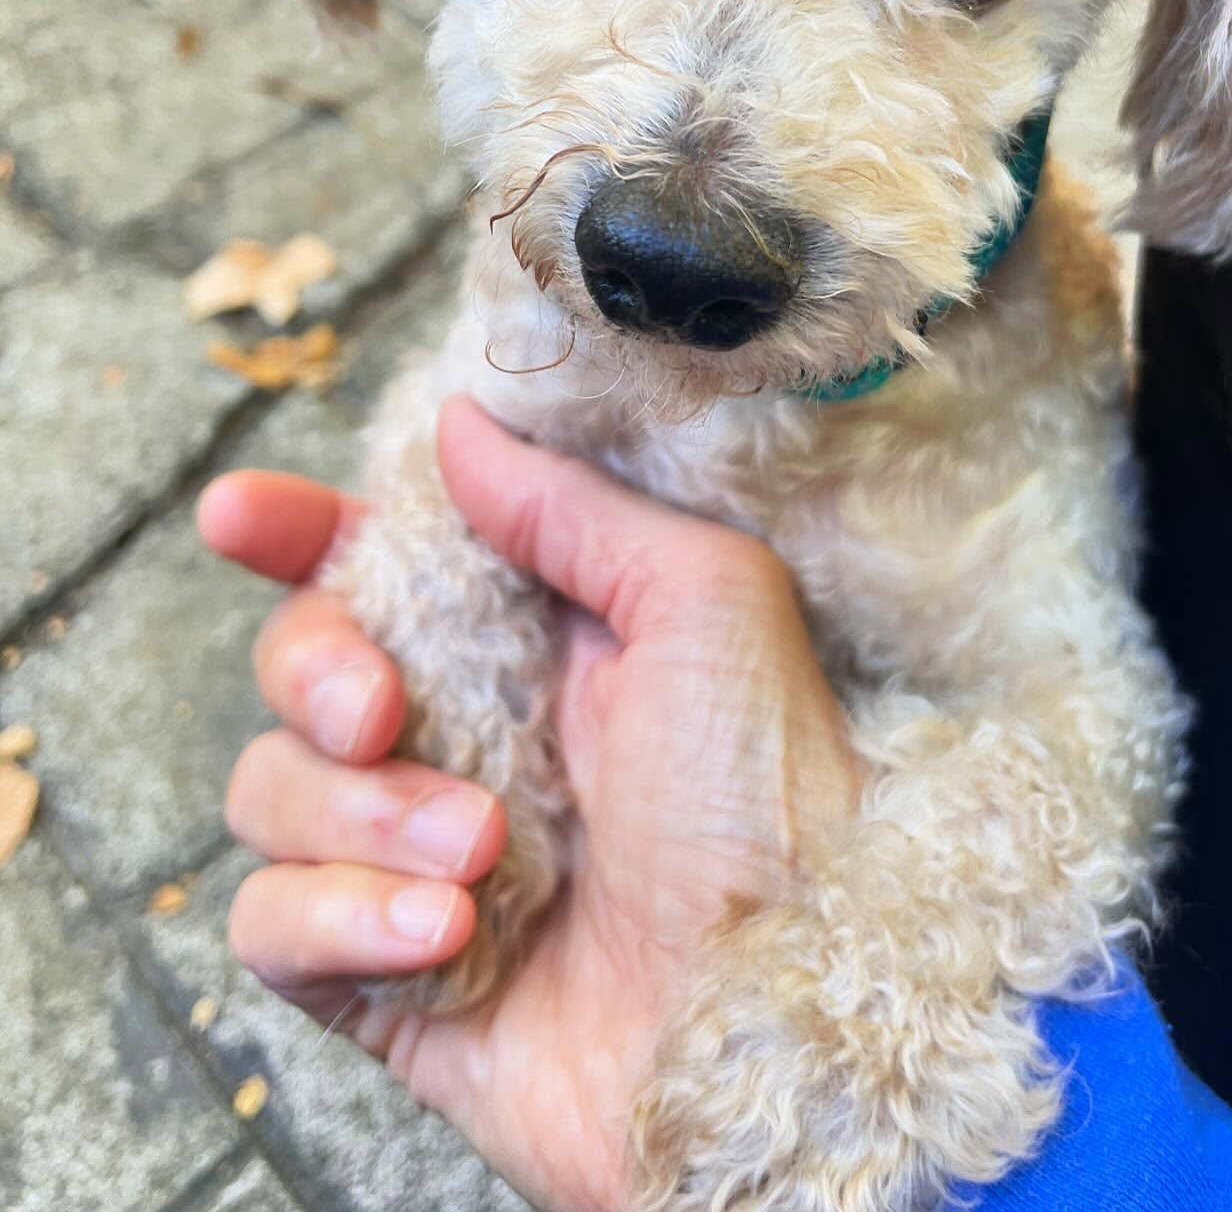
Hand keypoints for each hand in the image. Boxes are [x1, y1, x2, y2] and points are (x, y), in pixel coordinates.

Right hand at [201, 397, 860, 1211]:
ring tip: (486, 854)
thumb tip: (458, 427)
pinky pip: (271, 923)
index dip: (296, 532)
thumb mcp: (706, 606)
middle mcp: (462, 738)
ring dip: (366, 816)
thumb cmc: (768, 803)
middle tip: (380, 708)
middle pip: (298, 666)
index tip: (241, 516)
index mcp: (530, 643)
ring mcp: (413, 858)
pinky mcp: (381, 973)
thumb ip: (572, 510)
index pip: (378, 565)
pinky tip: (445, 937)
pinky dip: (341, 921)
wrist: (779, 1016)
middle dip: (317, 672)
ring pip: (271, 791)